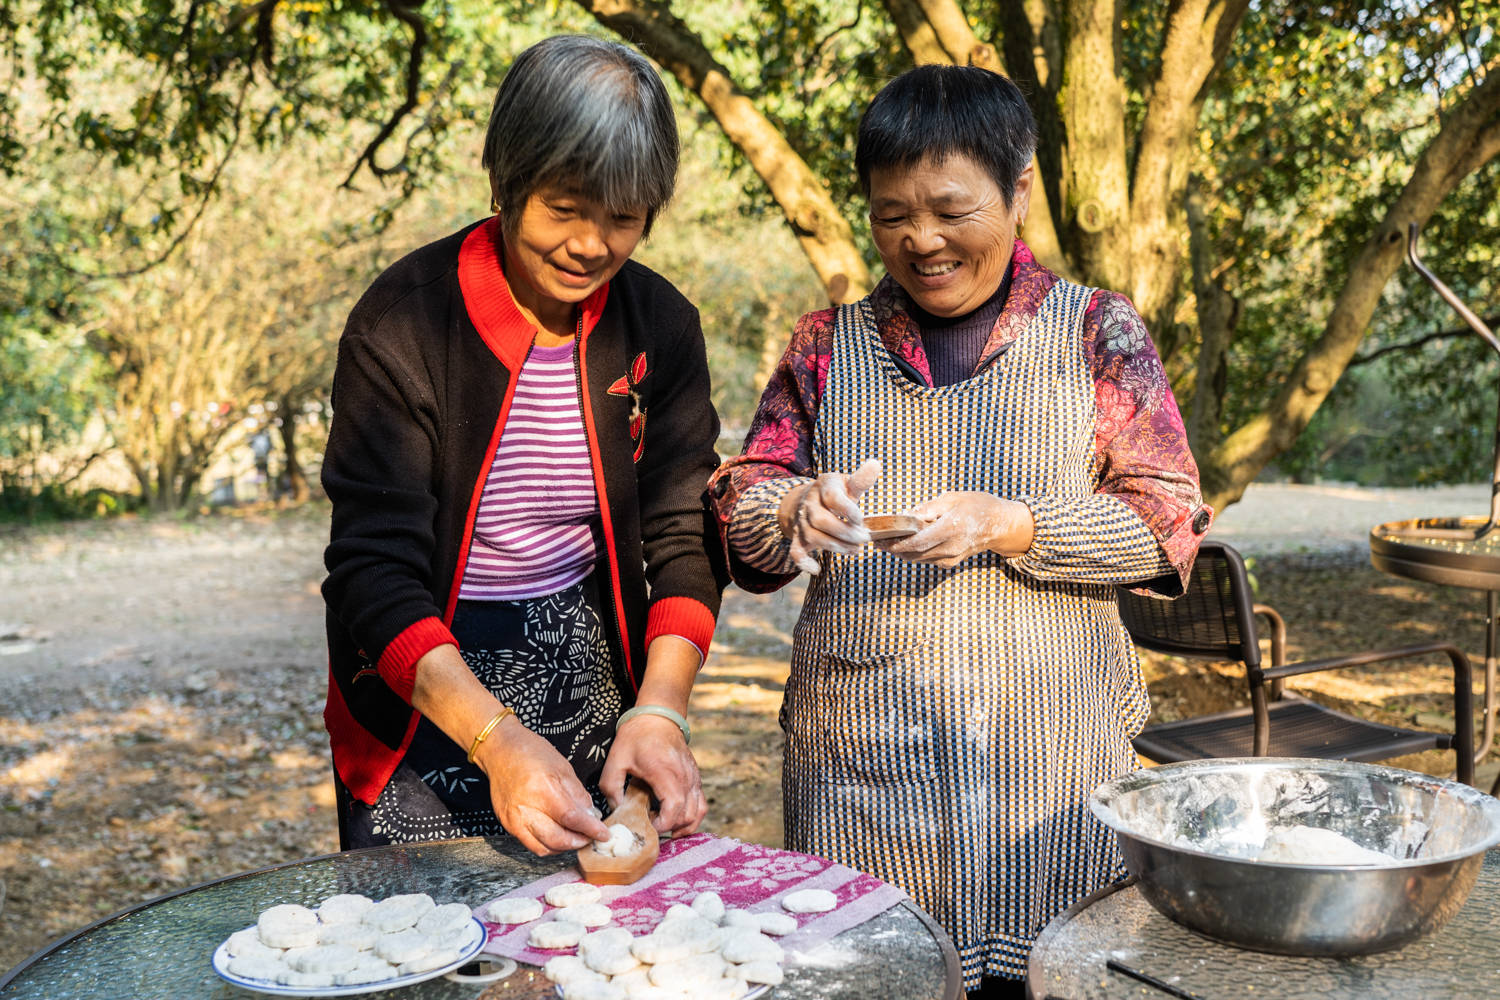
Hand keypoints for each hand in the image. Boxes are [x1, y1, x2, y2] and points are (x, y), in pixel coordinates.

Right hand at [473, 719, 610, 855]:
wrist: (500, 750)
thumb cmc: (531, 752)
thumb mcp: (563, 767)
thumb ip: (578, 795)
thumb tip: (591, 816)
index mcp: (543, 788)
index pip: (571, 818)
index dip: (590, 829)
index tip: (603, 834)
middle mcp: (526, 807)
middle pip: (558, 839)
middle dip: (579, 841)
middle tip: (591, 836)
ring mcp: (514, 819)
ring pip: (544, 848)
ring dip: (564, 847)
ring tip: (576, 837)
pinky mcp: (507, 825)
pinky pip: (531, 845)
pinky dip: (548, 846)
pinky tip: (558, 836)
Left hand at [600, 713, 705, 836]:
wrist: (659, 717)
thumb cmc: (637, 736)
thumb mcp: (615, 760)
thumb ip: (611, 787)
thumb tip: (618, 810)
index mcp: (665, 772)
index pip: (674, 809)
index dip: (662, 824)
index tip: (646, 825)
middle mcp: (684, 776)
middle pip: (687, 815)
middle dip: (669, 828)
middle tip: (650, 825)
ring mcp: (693, 777)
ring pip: (698, 812)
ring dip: (683, 825)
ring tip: (664, 826)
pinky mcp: (695, 778)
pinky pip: (701, 804)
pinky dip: (691, 816)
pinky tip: (675, 819)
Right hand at [779, 457, 881, 573]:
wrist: (809, 501)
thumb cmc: (837, 493)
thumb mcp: (847, 484)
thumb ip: (861, 479)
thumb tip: (876, 464)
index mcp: (823, 486)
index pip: (832, 497)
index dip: (849, 511)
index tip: (862, 519)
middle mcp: (810, 503)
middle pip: (821, 520)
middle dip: (845, 533)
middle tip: (865, 538)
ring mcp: (802, 521)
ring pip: (813, 536)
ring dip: (836, 547)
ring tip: (856, 550)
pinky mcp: (798, 538)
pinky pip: (795, 552)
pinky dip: (804, 563)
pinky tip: (817, 569)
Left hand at [876, 491, 1033, 567]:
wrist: (1000, 525)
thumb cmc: (977, 506)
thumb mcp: (953, 498)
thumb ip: (929, 508)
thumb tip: (907, 515)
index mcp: (951, 529)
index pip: (918, 542)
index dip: (896, 543)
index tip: (880, 539)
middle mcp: (951, 547)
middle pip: (914, 553)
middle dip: (892, 548)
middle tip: (875, 541)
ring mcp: (951, 558)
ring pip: (918, 559)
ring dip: (900, 552)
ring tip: (884, 543)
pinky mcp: (951, 563)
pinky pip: (926, 560)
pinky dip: (912, 554)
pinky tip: (902, 545)